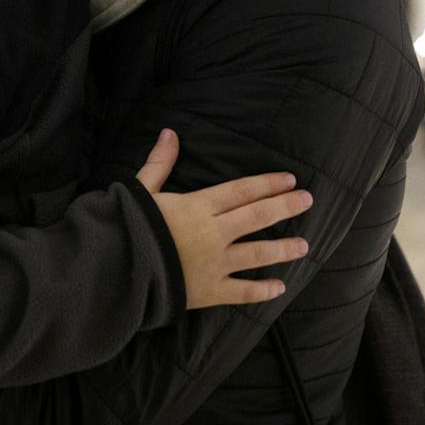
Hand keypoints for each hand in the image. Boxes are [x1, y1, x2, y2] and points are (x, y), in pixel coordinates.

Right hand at [136, 129, 311, 308]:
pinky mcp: (209, 291)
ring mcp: (214, 264)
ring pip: (257, 254)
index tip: (289, 179)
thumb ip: (159, 164)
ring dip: (283, 249)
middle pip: (257, 216)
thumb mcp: (141, 191)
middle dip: (285, 207)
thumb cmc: (127, 227)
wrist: (116, 270)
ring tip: (304, 245)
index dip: (267, 183)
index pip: (241, 191)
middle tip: (308, 200)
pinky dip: (262, 291)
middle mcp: (213, 233)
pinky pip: (242, 291)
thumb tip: (170, 133)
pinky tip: (279, 287)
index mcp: (198, 207)